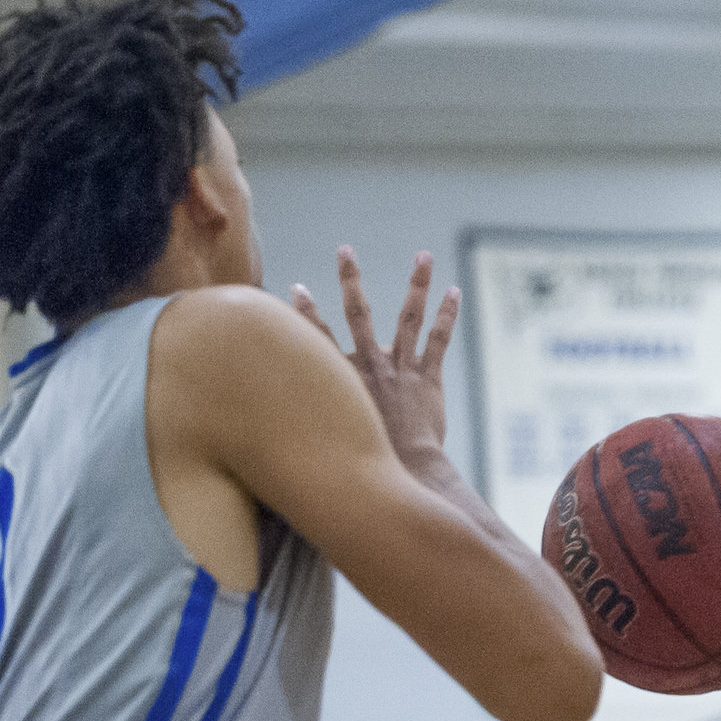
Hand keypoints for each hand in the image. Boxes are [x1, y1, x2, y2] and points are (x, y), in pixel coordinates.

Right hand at [291, 247, 457, 468]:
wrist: (403, 470)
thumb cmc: (361, 464)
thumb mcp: (326, 438)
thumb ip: (303, 427)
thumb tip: (266, 442)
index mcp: (340, 376)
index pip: (315, 336)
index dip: (304, 311)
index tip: (296, 287)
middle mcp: (370, 364)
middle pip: (358, 312)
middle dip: (350, 279)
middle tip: (345, 250)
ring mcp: (401, 368)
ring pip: (409, 317)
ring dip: (417, 284)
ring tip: (424, 255)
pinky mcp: (428, 378)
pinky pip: (439, 338)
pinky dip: (447, 314)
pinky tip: (454, 291)